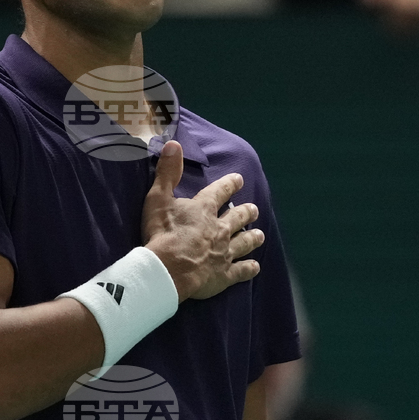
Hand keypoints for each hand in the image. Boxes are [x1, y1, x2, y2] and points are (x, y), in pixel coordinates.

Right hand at [142, 140, 264, 301]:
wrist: (167, 270)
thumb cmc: (161, 233)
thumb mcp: (158, 198)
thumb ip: (168, 172)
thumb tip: (173, 144)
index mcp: (204, 209)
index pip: (220, 192)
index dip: (230, 184)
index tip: (239, 179)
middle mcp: (220, 229)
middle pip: (238, 217)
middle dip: (247, 212)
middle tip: (254, 209)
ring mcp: (224, 252)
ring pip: (245, 242)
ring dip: (253, 238)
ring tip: (260, 235)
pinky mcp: (224, 275)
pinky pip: (241, 271)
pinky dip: (249, 269)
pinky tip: (255, 267)